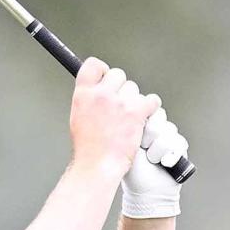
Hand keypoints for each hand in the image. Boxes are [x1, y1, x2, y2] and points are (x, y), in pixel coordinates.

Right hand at [69, 58, 161, 180]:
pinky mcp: (136, 112)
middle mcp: (101, 95)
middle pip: (118, 74)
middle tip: (120, 103)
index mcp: (83, 94)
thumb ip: (88, 98)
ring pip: (134, 88)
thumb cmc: (88, 147)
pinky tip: (144, 116)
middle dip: (121, 87)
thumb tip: (97, 87)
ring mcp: (119, 103)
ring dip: (134, 100)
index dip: (103, 70)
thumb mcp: (78, 116)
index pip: (94, 65)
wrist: (97, 165)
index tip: (106, 77)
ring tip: (128, 117)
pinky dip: (150, 107)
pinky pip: (151, 100)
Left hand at [121, 106, 189, 217]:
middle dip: (148, 136)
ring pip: (168, 130)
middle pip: (158, 116)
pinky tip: (164, 164)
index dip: (141, 123)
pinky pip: (179, 142)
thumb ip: (131, 127)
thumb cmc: (132, 172)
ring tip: (152, 161)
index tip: (134, 140)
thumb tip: (135, 109)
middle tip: (143, 150)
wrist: (146, 194)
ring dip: (157, 150)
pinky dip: (170, 156)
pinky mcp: (181, 147)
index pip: (146, 108)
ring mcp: (169, 136)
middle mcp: (156, 128)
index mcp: (141, 125)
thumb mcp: (127, 147)